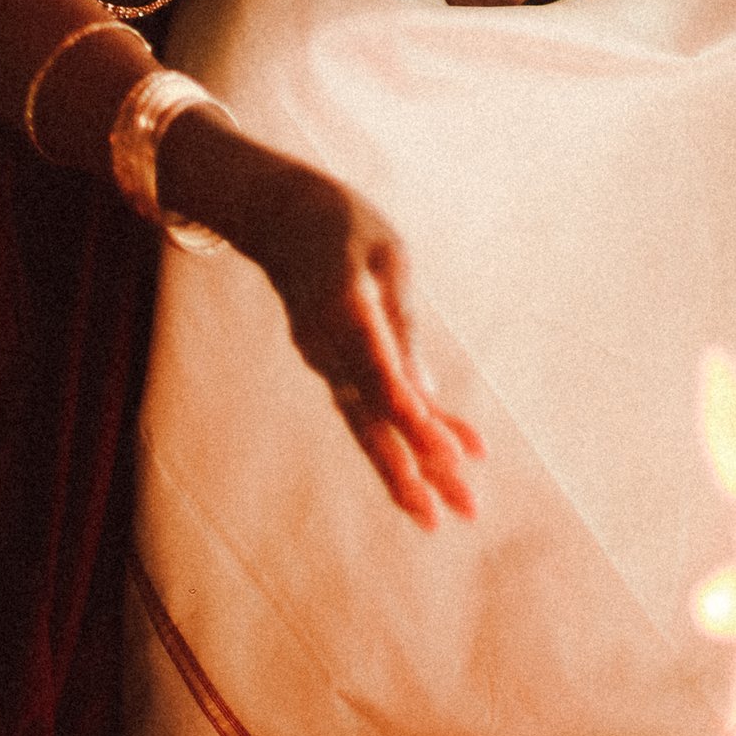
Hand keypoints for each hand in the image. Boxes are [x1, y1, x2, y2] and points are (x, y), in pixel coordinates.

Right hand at [208, 147, 482, 528]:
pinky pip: (371, 408)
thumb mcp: (388, 255)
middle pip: (368, 417)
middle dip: (408, 469)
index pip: (377, 371)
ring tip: (455, 511)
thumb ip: (402, 321)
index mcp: (342, 306)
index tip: (446, 453)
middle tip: (444, 517)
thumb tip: (423, 397)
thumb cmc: (346, 226)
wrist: (281, 217)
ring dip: (410, 469)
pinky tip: (446, 461)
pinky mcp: (333, 367)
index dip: (410, 415)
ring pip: (369, 424)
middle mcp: (326, 346)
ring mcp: (324, 361)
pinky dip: (406, 435)